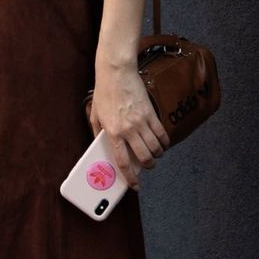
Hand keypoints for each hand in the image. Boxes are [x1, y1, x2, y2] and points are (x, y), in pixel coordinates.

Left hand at [88, 59, 169, 191]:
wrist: (117, 72)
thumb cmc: (104, 92)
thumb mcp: (95, 114)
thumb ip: (98, 132)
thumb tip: (102, 146)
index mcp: (113, 132)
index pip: (123, 162)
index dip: (130, 177)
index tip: (135, 186)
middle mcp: (128, 130)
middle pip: (144, 157)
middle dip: (148, 166)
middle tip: (147, 167)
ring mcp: (141, 121)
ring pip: (155, 147)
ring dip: (157, 155)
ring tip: (155, 155)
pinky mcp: (151, 113)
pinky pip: (162, 133)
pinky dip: (164, 142)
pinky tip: (162, 144)